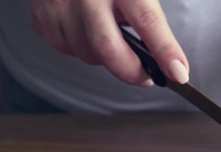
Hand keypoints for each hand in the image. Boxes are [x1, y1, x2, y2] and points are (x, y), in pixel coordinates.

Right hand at [31, 0, 188, 84]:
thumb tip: (171, 61)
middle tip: (146, 75)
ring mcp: (60, 3)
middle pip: (108, 48)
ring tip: (113, 37)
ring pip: (87, 54)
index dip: (165, 51)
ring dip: (105, 58)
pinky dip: (80, 48)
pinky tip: (87, 30)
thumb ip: (149, 17)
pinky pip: (65, 47)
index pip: (148, 21)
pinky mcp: (41, 13)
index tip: (178, 73)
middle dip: (132, 72)